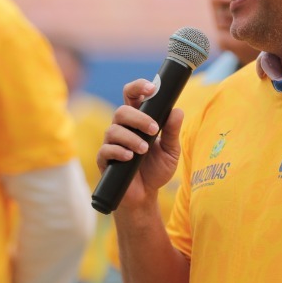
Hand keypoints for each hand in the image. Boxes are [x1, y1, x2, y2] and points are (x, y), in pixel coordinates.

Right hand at [96, 79, 184, 209]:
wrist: (145, 195)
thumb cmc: (157, 170)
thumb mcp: (171, 151)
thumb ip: (173, 132)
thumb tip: (177, 111)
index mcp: (138, 121)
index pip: (133, 96)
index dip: (139, 87)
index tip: (152, 87)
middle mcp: (123, 128)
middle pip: (122, 111)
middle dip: (139, 117)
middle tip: (154, 129)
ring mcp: (112, 143)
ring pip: (114, 130)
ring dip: (131, 138)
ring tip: (145, 150)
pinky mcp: (104, 160)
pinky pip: (106, 150)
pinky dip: (119, 151)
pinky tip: (130, 157)